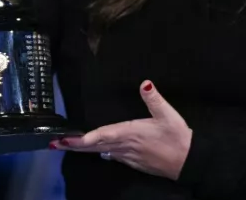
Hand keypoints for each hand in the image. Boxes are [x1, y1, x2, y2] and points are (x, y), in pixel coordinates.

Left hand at [53, 81, 191, 180]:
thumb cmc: (178, 137)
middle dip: (74, 145)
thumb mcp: (168, 115)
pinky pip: (113, 157)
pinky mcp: (135, 162)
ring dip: (84, 150)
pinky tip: (99, 152)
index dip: (82, 138)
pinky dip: (101, 153)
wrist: (191, 162)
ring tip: (68, 146)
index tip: (65, 139)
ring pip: (101, 152)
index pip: (101, 135)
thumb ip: (154, 99)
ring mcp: (129, 156)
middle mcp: (125, 146)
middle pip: (94, 146)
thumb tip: (144, 83)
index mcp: (129, 133)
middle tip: (54, 144)